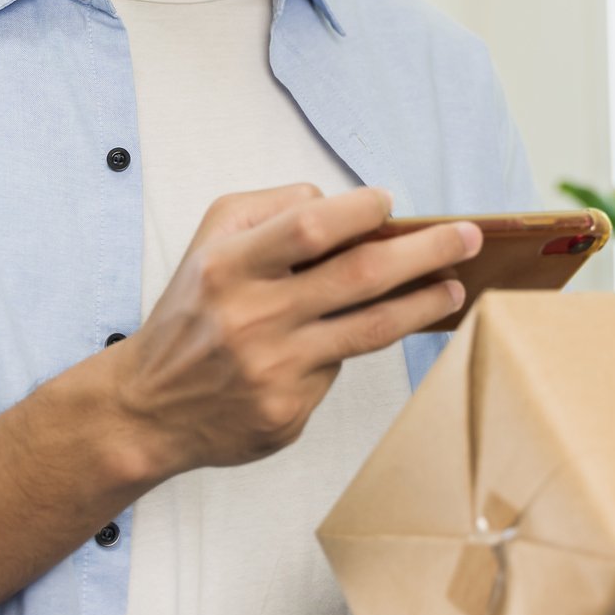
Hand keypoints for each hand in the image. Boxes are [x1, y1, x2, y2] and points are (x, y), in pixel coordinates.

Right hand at [106, 184, 481, 477]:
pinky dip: (356, 348)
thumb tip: (342, 206)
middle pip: (360, 275)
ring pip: (371, 328)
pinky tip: (370, 336)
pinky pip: (340, 371)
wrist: (147, 406)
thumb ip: (270, 212)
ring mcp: (272, 368)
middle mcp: (251, 316)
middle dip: (425, 251)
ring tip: (452, 288)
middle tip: (467, 237)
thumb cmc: (191, 313)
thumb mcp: (209, 241)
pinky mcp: (287, 410)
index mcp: (228, 266)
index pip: (310, 225)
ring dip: (424, 303)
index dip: (361, 211)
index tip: (391, 203)